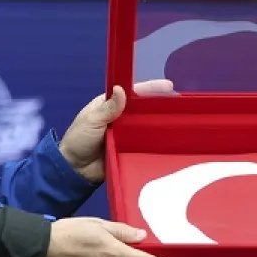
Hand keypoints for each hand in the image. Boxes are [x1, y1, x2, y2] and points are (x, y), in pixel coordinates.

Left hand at [59, 79, 175, 182]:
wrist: (74, 170)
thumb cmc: (78, 140)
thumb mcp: (91, 121)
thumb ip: (108, 108)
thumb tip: (121, 89)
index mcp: (109, 105)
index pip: (132, 93)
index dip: (150, 89)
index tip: (169, 86)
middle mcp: (121, 118)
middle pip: (143, 109)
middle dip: (160, 105)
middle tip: (182, 104)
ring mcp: (126, 134)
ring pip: (146, 125)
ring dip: (160, 123)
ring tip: (182, 120)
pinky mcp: (129, 149)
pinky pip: (145, 143)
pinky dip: (155, 140)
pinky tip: (170, 139)